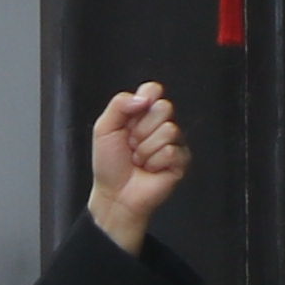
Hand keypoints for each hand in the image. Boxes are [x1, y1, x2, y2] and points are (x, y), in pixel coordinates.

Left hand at [88, 82, 189, 250]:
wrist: (114, 194)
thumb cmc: (109, 164)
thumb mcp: (104, 129)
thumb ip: (119, 104)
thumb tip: (144, 96)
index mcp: (142, 114)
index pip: (154, 89)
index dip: (145, 99)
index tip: (132, 116)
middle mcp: (160, 125)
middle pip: (164, 107)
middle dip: (141, 129)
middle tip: (131, 144)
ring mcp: (173, 142)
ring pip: (169, 130)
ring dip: (145, 149)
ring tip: (138, 160)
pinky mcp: (181, 160)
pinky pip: (171, 151)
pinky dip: (154, 163)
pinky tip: (149, 169)